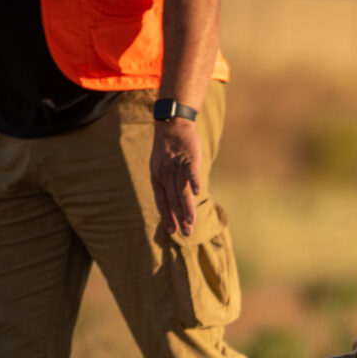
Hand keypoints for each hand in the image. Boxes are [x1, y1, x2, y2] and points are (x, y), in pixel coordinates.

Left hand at [150, 119, 201, 236]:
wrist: (170, 124)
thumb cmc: (167, 148)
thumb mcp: (160, 167)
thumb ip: (167, 184)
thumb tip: (174, 201)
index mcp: (157, 179)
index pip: (162, 202)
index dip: (167, 217)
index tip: (173, 231)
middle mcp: (165, 174)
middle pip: (173, 200)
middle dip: (179, 218)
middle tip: (186, 233)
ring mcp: (177, 166)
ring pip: (182, 190)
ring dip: (187, 207)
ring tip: (191, 221)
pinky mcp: (188, 157)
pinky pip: (191, 171)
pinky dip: (194, 180)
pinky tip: (199, 192)